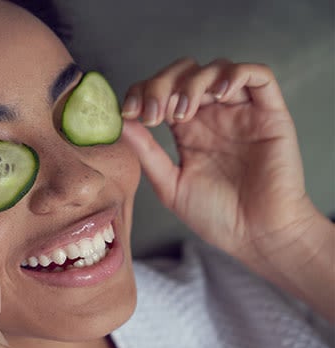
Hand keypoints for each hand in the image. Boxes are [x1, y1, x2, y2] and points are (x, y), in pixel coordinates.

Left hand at [122, 58, 317, 261]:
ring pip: (216, 68)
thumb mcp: (169, 184)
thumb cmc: (216, 216)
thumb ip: (146, 152)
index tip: (130, 113)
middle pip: (184, 72)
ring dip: (192, 82)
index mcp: (187, 129)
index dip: (142, 91)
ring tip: (182, 114)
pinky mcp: (270, 114)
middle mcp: (213, 115)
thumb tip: (120, 123)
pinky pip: (258, 76)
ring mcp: (241, 112)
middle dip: (162, 84)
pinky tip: (218, 95)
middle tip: (154, 115)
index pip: (161, 91)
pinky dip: (235, 75)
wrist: (256, 237)